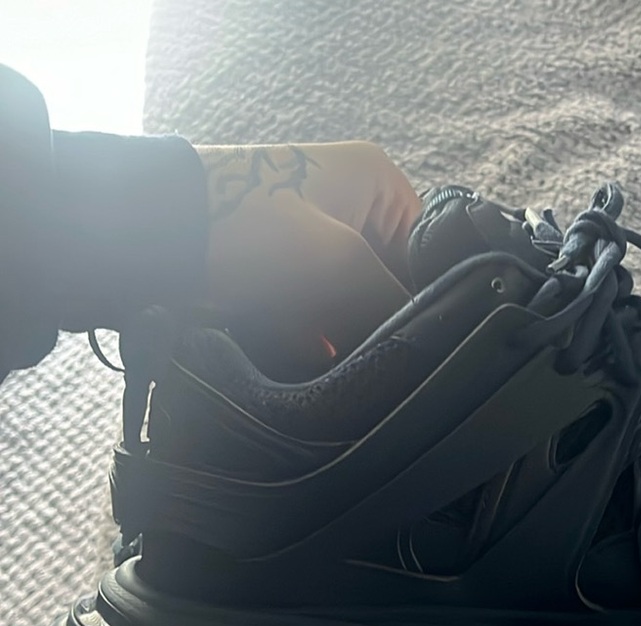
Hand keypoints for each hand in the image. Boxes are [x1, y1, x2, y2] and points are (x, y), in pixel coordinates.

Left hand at [196, 141, 420, 355]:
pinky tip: (315, 364)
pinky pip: (317, 312)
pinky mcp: (283, 270)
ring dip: (347, 334)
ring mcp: (313, 238)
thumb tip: (422, 348)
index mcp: (376, 181)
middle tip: (380, 358)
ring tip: (347, 364)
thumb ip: (391, 306)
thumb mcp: (340, 266)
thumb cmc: (251, 228)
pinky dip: (316, 339)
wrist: (149, 233)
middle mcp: (351, 203)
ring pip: (352, 301)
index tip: (418, 339)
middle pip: (389, 279)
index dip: (425, 298)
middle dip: (380, 320)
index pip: (427, 250)